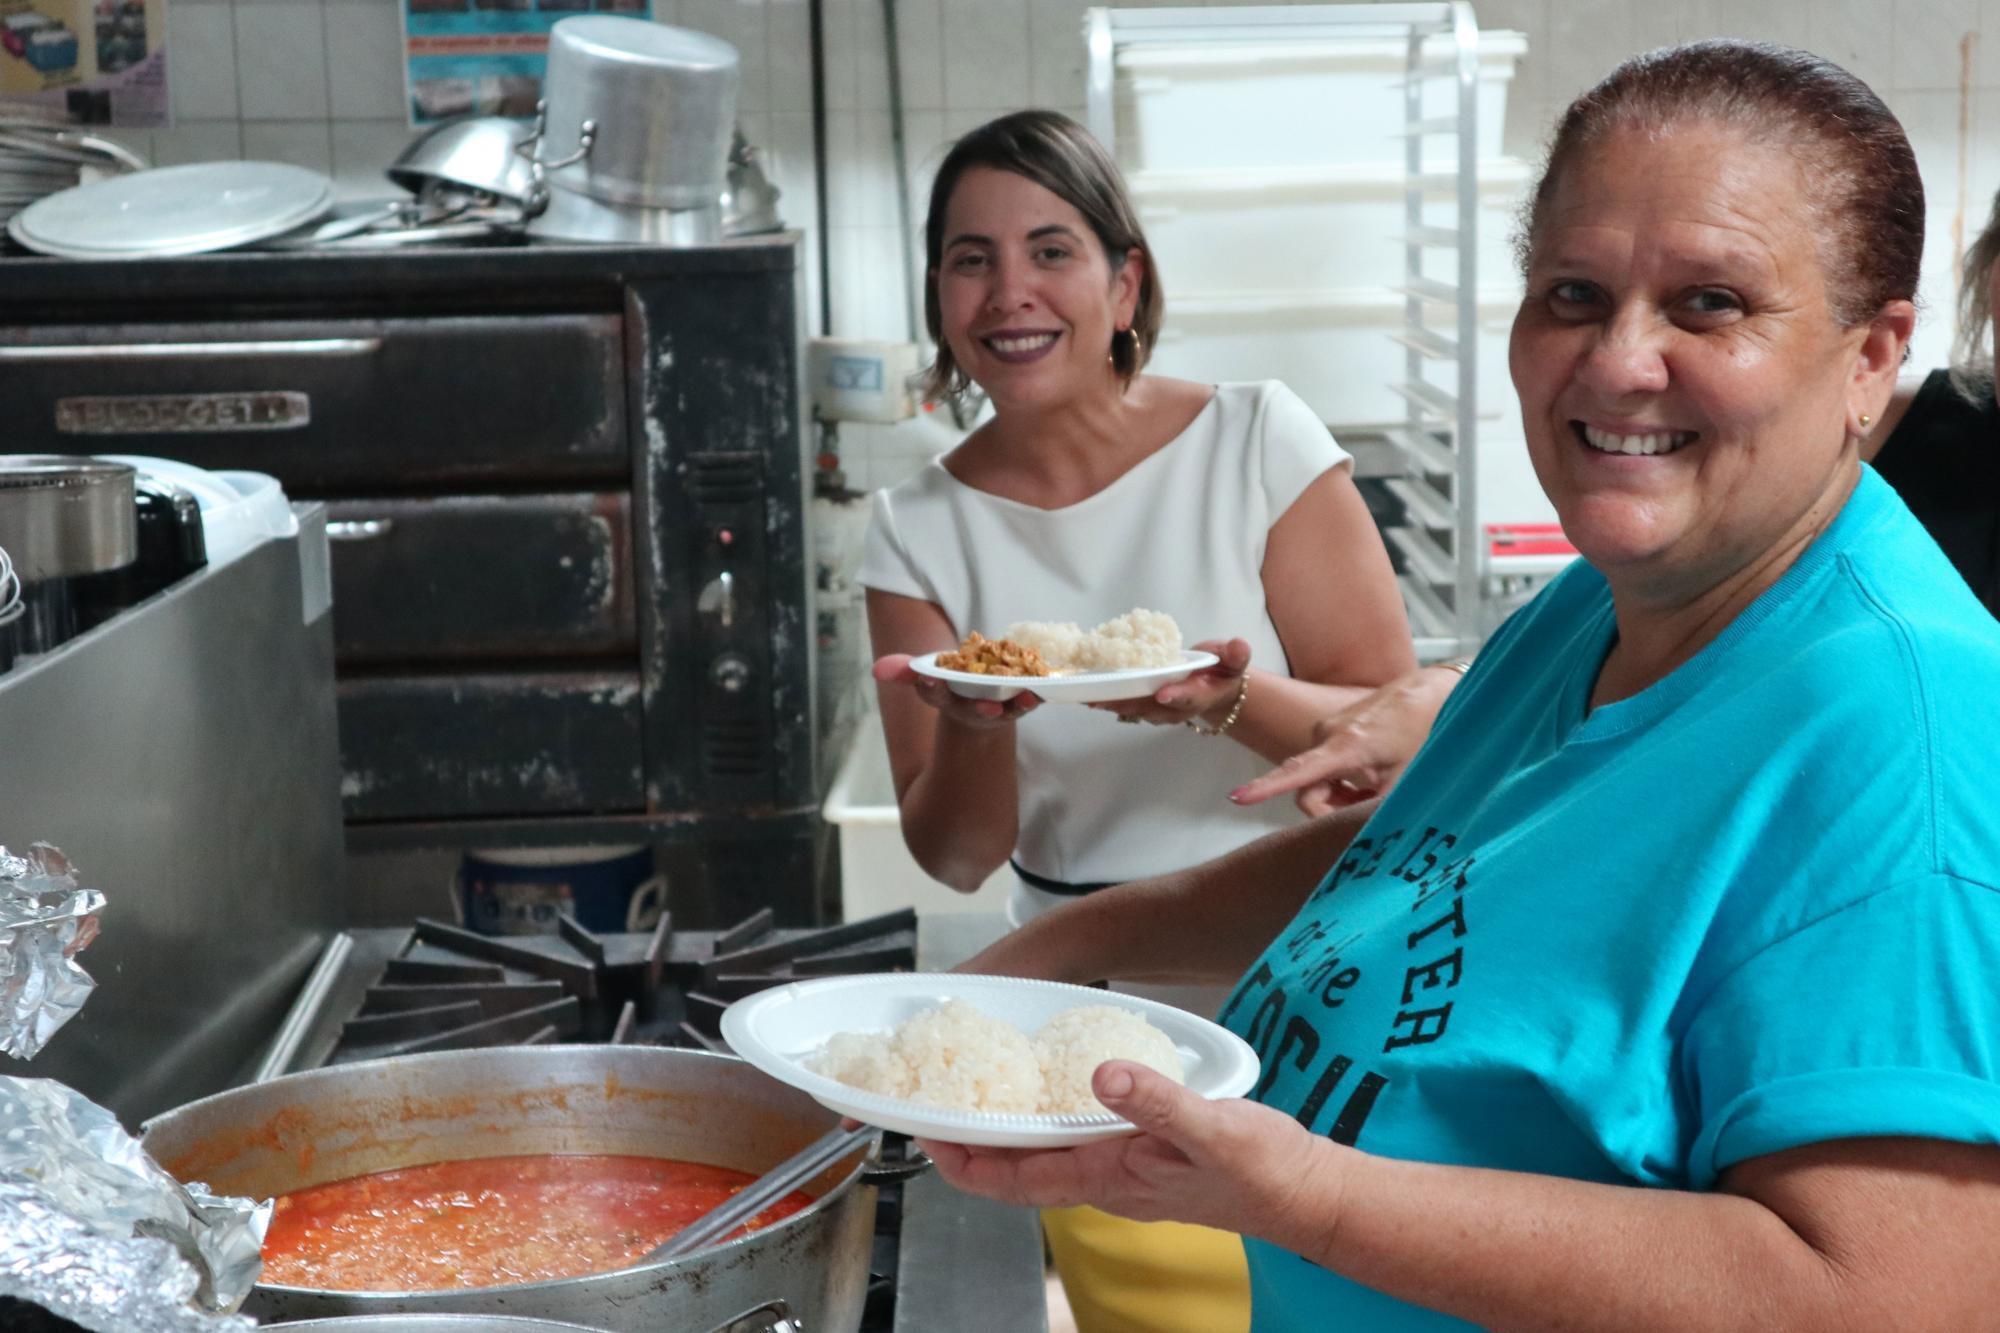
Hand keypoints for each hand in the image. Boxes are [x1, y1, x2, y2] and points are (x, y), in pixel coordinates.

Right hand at [874, 653, 1040, 728]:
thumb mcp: (927, 675)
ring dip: (1015, 706)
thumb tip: (878, 670)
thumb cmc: (952, 685)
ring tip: (1025, 698)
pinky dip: (1034, 698)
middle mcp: (969, 708)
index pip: (933, 694)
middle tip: (985, 707)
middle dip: (979, 708)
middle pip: (973, 709)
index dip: (930, 687)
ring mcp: (996, 709)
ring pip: (1005, 710)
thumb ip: (905, 670)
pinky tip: (1042, 692)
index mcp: (944, 697)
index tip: (928, 680)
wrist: (980, 702)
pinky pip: (1027, 702)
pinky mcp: (1017, 704)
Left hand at [919, 1061, 1344, 1240]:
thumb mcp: (1213, 1129)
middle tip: (934, 1109)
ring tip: (976, 1096)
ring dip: (1007, 1133)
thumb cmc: (1265, 1171)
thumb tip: (1103, 1074)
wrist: (1306, 1192)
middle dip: (973, 1145)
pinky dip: (1050, 1120)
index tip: (929, 1137)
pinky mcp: (1142, 1155)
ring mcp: (1123, 1171)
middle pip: (1020, 1168)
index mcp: (1110, 1177)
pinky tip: (1052, 1090)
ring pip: (1046, 1155)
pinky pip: (1079, 1141)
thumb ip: (1158, 1103)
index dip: (968, 1162)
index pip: (1018, 1178)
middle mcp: (1106, 1179)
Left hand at [1090, 638, 1250, 727]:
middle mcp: (1179, 707)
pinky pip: (1127, 706)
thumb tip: (1240, 646)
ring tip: (1089, 698)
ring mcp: (1162, 709)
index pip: (1190, 696)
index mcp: (1201, 694)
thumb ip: (1236, 655)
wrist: (1215, 687)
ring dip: (1113, 705)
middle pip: (1153, 708)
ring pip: (1136, 710)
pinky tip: (1087, 695)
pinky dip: (1109, 701)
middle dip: (1129, 704)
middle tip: (1104, 698)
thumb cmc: (1223, 669)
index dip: (1176, 695)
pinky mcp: (1148, 706)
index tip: (1163, 693)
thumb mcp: (1234, 659)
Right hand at [1229, 664, 1460, 814]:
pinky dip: (1342, 782)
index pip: (1298, 772)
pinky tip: (1369, 780)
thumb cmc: (1420, 730)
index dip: (1265, 788)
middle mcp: (1326, 735)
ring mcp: (1326, 731)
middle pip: (1308, 791)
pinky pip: (1323, 768)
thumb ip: (1377, 808)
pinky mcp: (1330, 731)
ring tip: (1375, 792)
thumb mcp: (1405, 777)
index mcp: (1346, 746)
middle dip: (1331, 810)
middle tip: (1366, 813)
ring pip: (1316, 782)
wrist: (1427, 692)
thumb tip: (1359, 837)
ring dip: (1339, 797)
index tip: (1238, 797)